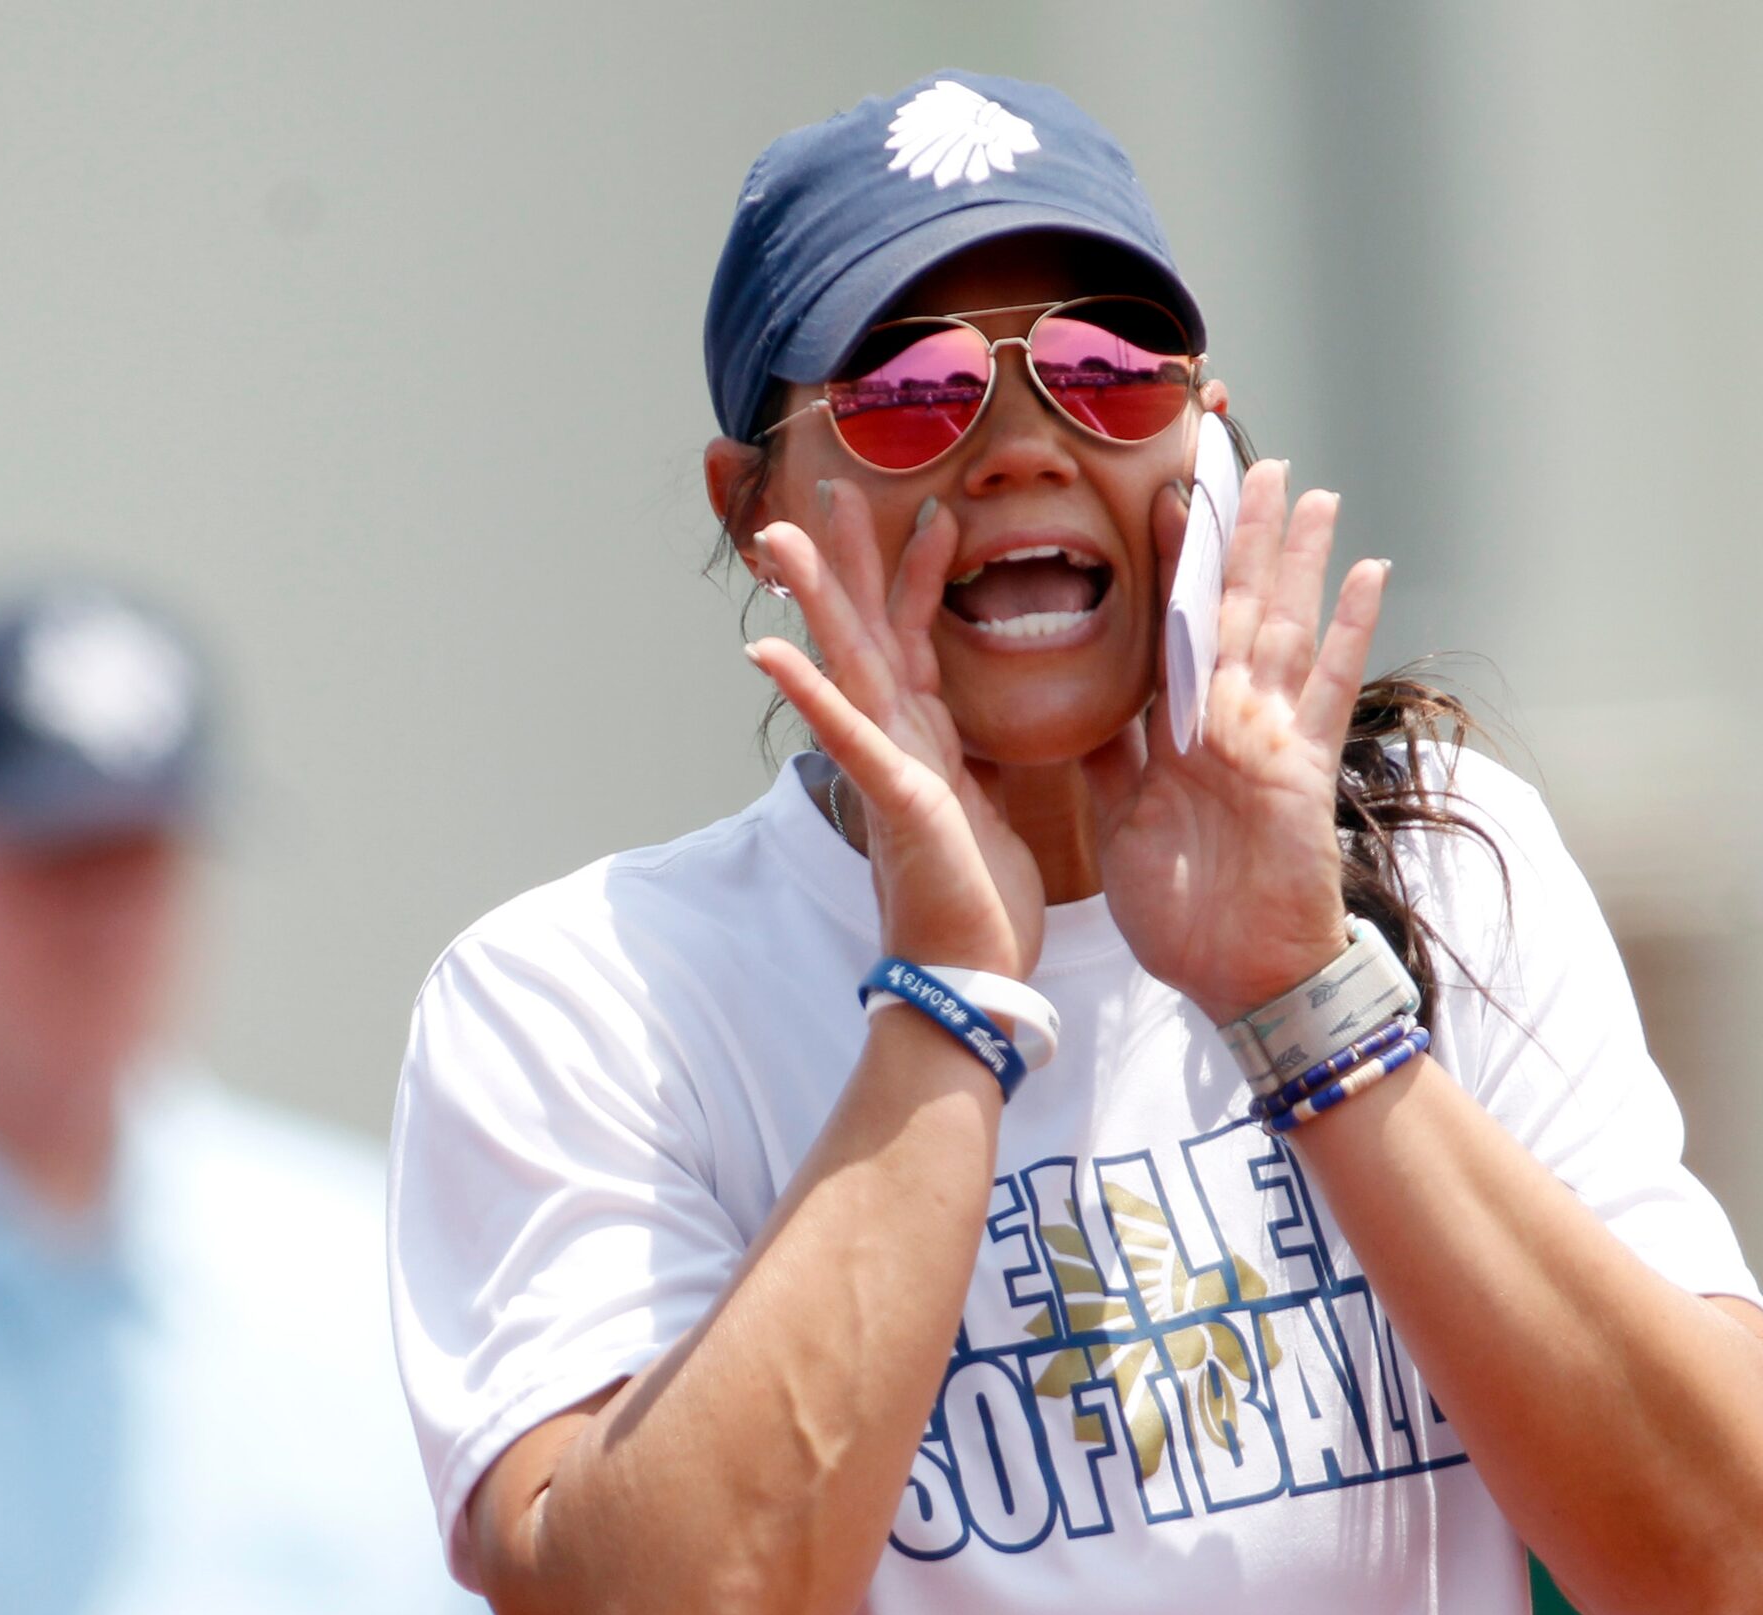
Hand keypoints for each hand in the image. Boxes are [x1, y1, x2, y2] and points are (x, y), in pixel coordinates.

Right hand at [746, 483, 1044, 980]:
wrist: (969, 982)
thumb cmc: (982, 910)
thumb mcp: (992, 816)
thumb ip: (977, 768)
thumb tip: (983, 741)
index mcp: (925, 744)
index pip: (914, 642)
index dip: (917, 577)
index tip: (930, 514)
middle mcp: (897, 745)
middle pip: (868, 633)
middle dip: (851, 559)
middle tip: (829, 484)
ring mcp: (889, 769)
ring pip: (848, 667)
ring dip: (815, 601)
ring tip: (780, 539)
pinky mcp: (896, 801)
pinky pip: (849, 738)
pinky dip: (810, 694)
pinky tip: (769, 652)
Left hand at [1085, 459, 1387, 1023]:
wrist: (1241, 981)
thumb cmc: (1183, 916)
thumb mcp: (1120, 829)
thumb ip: (1108, 765)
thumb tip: (1078, 712)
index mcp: (1175, 732)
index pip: (1169, 629)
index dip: (1167, 566)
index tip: (1162, 494)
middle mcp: (1225, 722)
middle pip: (1232, 609)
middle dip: (1238, 536)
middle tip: (1248, 457)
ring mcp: (1271, 739)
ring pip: (1282, 628)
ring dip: (1295, 561)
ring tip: (1310, 490)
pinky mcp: (1307, 767)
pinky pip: (1333, 689)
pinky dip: (1351, 633)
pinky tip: (1370, 572)